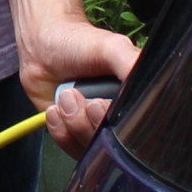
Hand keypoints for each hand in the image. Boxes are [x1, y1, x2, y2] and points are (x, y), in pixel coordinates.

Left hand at [17, 18, 139, 156]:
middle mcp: (119, 115)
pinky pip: (72, 148)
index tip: (98, 103)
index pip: (138, 126)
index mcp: (136, 96)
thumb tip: (151, 88)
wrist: (40, 47)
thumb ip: (131, 65)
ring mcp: (96, 127)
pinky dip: (60, 130)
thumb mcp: (112, 48)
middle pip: (115, 144)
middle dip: (90, 122)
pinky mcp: (75, 135)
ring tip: (66, 96)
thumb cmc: (79, 43)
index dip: (117, 122)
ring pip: (92, 149)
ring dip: (72, 124)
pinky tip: (56, 108)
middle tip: (77, 96)